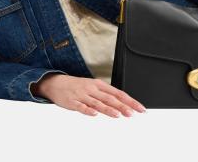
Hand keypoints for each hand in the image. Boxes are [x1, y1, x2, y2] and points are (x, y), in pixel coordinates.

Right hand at [32, 73, 146, 117]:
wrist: (56, 83)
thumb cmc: (77, 87)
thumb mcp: (93, 87)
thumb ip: (106, 96)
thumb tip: (122, 104)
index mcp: (99, 85)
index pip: (118, 93)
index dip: (130, 101)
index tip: (140, 108)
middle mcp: (93, 89)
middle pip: (110, 98)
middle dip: (123, 106)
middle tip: (133, 113)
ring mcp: (83, 95)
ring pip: (98, 102)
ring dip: (108, 109)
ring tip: (118, 115)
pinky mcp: (73, 102)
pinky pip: (81, 107)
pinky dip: (88, 110)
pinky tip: (94, 114)